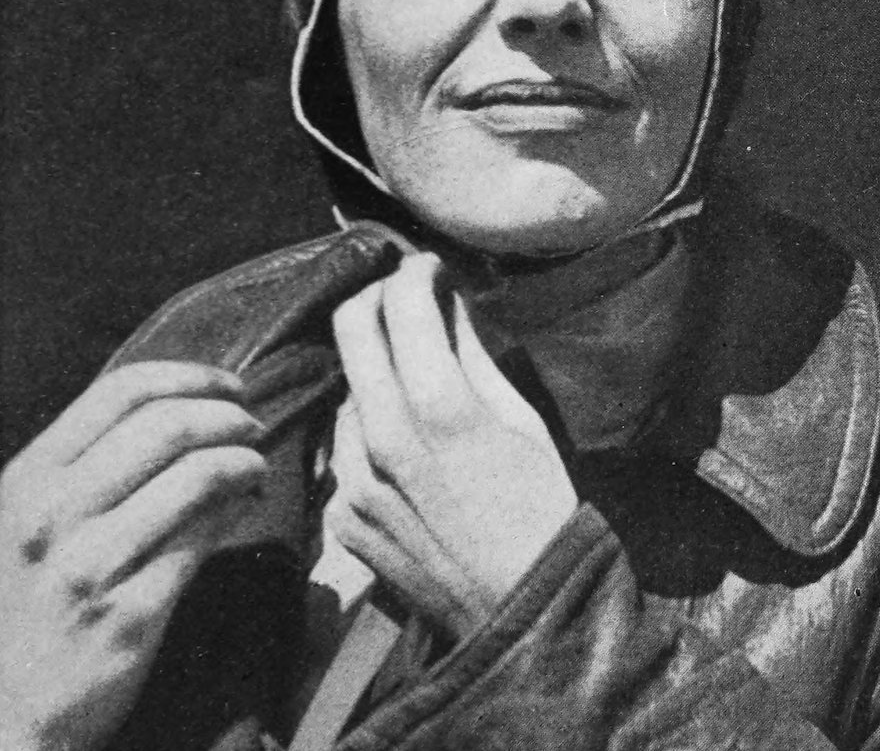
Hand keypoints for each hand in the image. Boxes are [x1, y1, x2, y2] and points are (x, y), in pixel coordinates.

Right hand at [0, 362, 266, 750]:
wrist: (5, 714)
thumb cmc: (31, 600)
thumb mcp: (36, 518)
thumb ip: (93, 462)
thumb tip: (188, 409)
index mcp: (30, 477)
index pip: (121, 391)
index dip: (191, 377)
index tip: (231, 387)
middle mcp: (52, 514)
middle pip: (168, 426)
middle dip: (229, 418)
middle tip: (255, 427)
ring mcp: (88, 565)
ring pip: (196, 476)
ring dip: (244, 461)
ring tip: (256, 468)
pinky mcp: (127, 613)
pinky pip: (204, 539)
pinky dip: (238, 509)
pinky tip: (247, 506)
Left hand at [327, 254, 577, 640]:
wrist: (519, 610)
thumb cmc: (538, 506)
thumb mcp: (518, 418)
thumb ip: (471, 352)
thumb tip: (448, 300)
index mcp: (439, 407)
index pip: (401, 303)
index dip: (414, 272)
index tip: (428, 269)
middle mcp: (383, 436)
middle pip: (351, 326)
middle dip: (378, 297)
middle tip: (405, 297)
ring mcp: (354, 478)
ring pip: (347, 388)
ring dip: (375, 371)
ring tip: (415, 386)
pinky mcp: (341, 514)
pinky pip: (345, 444)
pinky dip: (369, 430)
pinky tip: (405, 449)